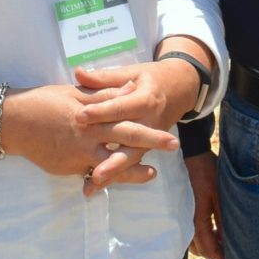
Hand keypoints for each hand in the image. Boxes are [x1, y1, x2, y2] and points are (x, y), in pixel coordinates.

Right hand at [0, 83, 177, 186]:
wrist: (12, 122)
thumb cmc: (44, 102)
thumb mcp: (75, 93)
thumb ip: (103, 93)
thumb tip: (129, 88)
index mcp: (89, 112)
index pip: (123, 115)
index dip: (146, 120)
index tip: (167, 122)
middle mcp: (86, 134)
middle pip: (124, 138)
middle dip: (149, 142)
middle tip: (172, 144)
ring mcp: (77, 154)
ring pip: (110, 164)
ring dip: (132, 170)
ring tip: (152, 173)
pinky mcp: (67, 168)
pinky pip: (91, 174)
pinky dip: (106, 177)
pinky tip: (117, 180)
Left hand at [71, 54, 206, 193]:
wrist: (180, 89)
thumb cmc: (150, 78)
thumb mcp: (130, 72)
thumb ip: (103, 77)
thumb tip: (78, 72)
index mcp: (144, 100)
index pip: (120, 108)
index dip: (100, 111)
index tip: (79, 116)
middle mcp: (149, 122)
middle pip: (129, 141)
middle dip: (112, 157)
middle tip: (93, 169)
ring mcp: (149, 138)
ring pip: (131, 158)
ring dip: (113, 172)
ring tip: (93, 185)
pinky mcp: (146, 147)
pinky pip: (131, 162)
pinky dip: (115, 175)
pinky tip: (96, 186)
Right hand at [186, 153, 224, 258]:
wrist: (191, 153)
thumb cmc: (207, 171)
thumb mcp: (220, 195)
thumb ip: (224, 219)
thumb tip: (229, 240)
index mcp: (196, 218)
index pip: (208, 248)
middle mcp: (187, 220)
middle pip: (201, 249)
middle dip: (216, 255)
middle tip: (233, 257)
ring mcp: (184, 215)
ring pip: (195, 242)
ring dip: (210, 246)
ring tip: (226, 244)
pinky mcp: (185, 210)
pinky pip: (193, 231)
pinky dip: (204, 237)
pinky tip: (216, 231)